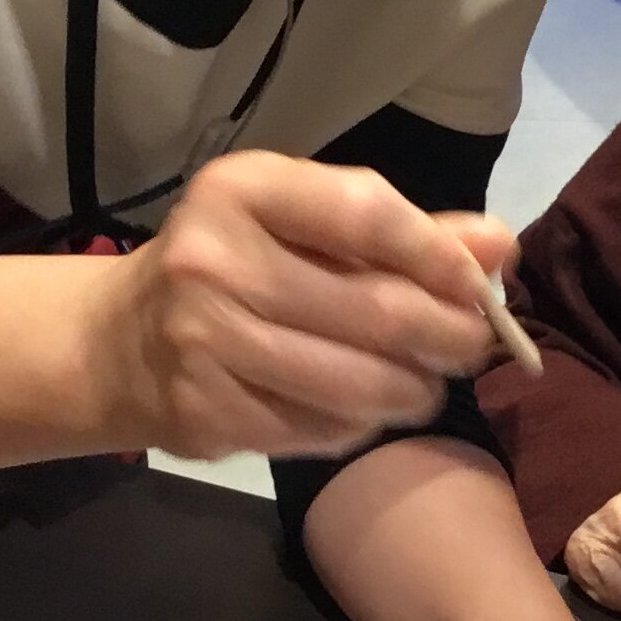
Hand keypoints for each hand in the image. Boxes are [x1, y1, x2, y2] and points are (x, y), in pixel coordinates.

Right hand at [80, 150, 510, 461]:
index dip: (437, 254)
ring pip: (356, 384)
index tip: (478, 284)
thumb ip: (402, 231)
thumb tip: (501, 244)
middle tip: (472, 346)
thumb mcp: (302, 225)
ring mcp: (203, 341)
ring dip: (412, 392)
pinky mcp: (205, 412)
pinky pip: (319, 430)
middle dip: (447, 336)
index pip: (366, 213)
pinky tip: (359, 409)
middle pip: (375, 310)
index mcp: (241, 190)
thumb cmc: (233, 267)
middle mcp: (213, 260)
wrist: (118, 343)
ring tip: (424, 385)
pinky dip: (358, 425)